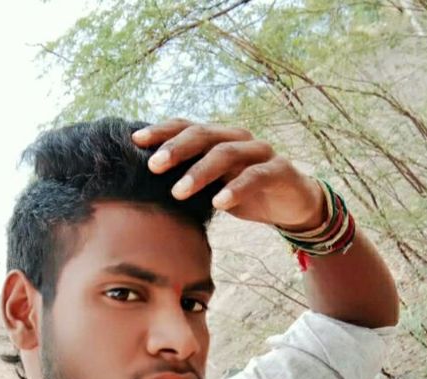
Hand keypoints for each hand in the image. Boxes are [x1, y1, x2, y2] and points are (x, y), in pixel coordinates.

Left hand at [132, 118, 326, 230]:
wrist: (292, 204)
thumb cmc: (246, 194)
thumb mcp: (214, 186)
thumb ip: (190, 180)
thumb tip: (146, 186)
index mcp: (219, 139)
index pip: (187, 127)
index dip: (162, 131)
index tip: (135, 141)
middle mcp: (238, 139)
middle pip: (204, 134)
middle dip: (176, 149)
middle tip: (153, 166)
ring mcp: (260, 152)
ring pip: (226, 153)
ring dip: (200, 172)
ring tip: (178, 192)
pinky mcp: (279, 170)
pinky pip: (254, 176)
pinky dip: (235, 188)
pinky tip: (218, 202)